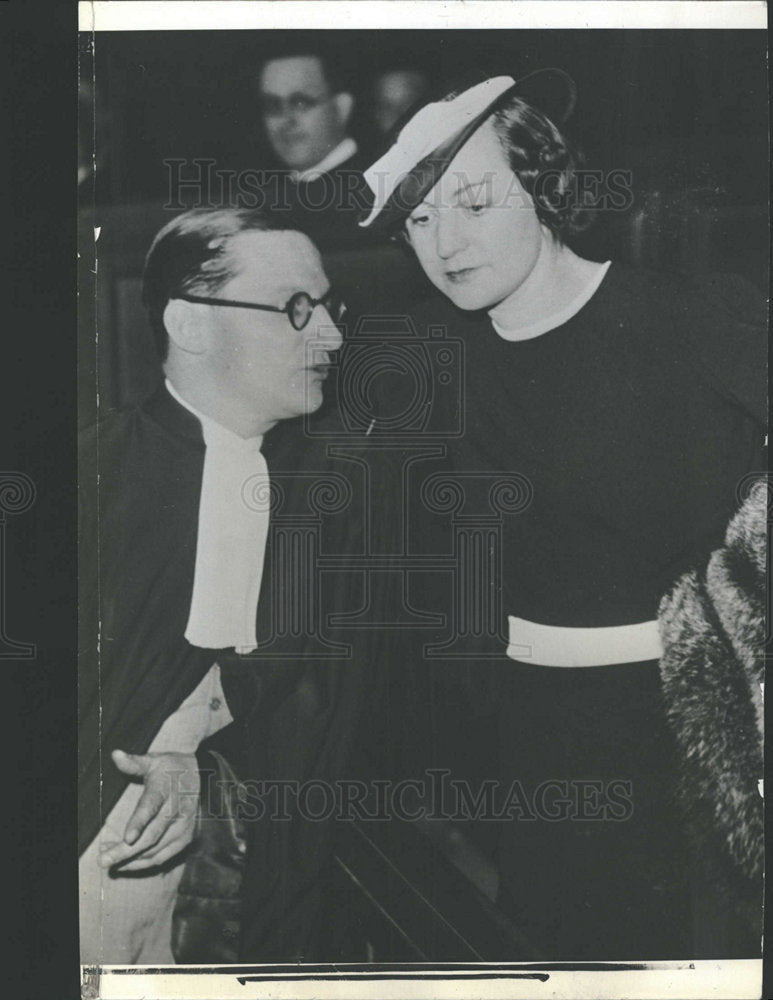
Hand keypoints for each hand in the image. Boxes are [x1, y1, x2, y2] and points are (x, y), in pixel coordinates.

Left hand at [99, 749, 199, 871]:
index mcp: (166, 788)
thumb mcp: (153, 760)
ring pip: (156, 850)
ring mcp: (183, 825)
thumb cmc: (170, 767)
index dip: (140, 822)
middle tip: (104, 860)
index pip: (152, 806)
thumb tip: (115, 754)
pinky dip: (145, 864)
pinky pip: (164, 857)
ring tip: (110, 863)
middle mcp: (178, 809)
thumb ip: (133, 762)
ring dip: (132, 859)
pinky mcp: (186, 837)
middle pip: (151, 835)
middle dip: (126, 851)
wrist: (201, 775)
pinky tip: (128, 865)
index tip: (127, 838)